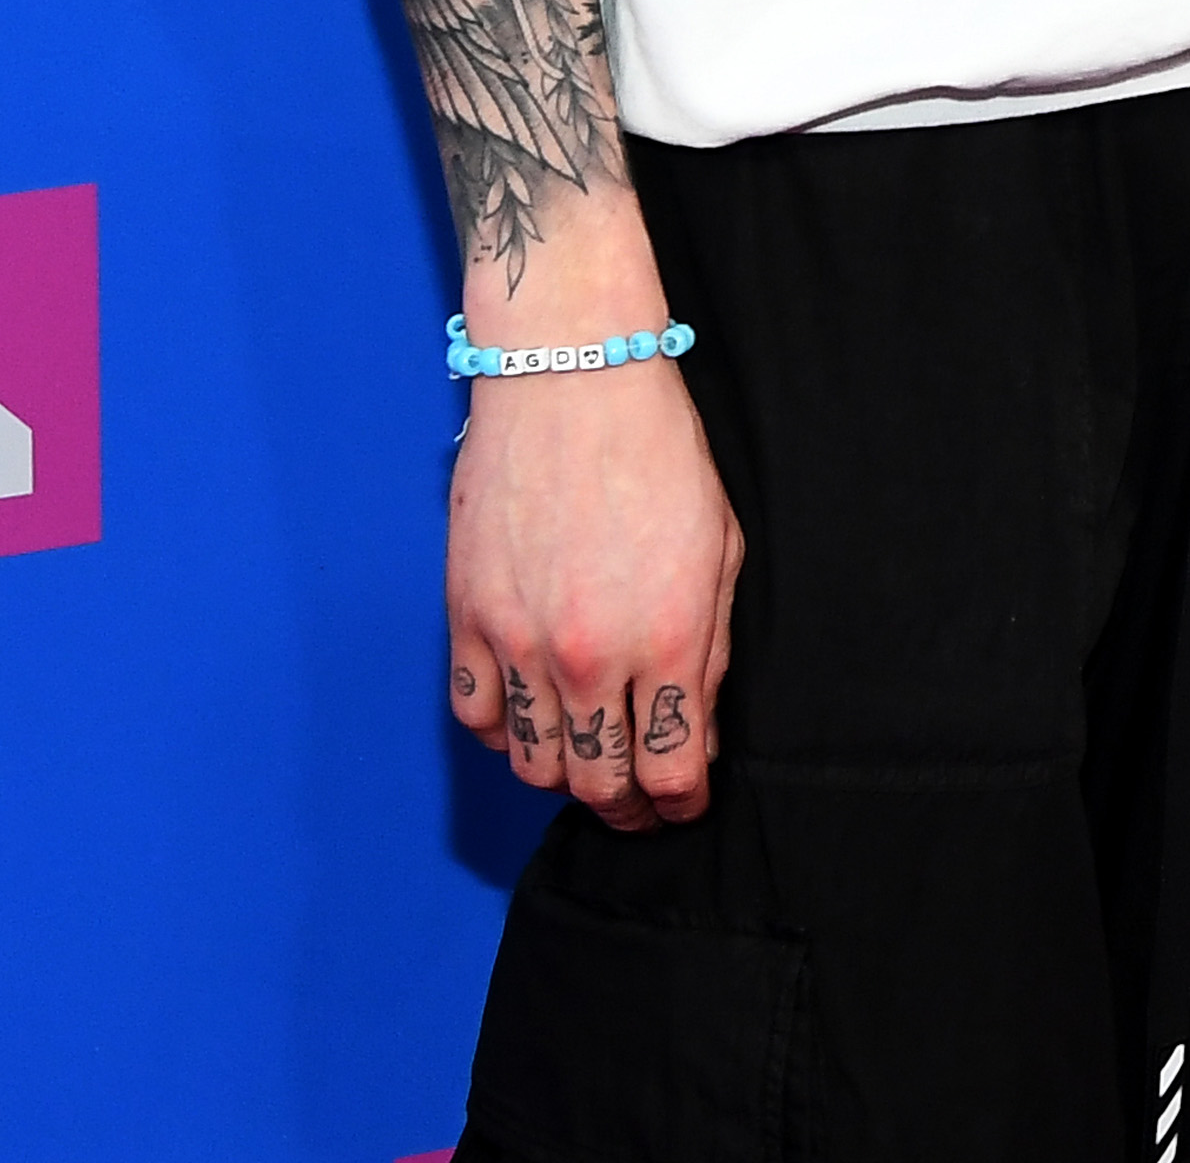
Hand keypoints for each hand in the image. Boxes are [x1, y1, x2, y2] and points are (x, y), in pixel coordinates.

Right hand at [446, 350, 742, 833]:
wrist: (571, 377)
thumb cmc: (657, 449)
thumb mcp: (720, 545)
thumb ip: (711, 646)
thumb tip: (697, 722)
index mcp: (668, 636)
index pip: (671, 770)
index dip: (682, 803)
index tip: (683, 802)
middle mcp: (590, 654)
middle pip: (600, 785)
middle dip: (628, 810)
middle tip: (638, 805)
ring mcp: (522, 640)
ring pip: (533, 765)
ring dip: (564, 777)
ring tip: (586, 761)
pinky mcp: (469, 618)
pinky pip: (475, 716)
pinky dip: (501, 733)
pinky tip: (528, 716)